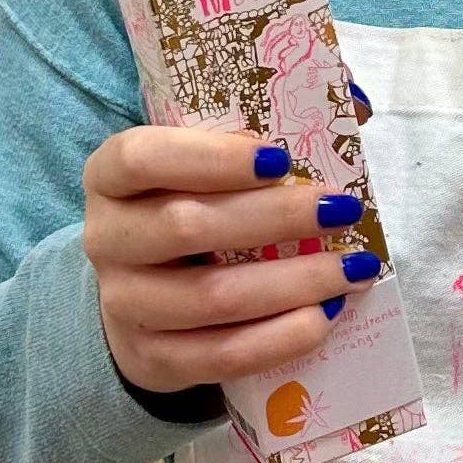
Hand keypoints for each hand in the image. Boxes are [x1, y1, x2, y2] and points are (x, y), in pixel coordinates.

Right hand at [82, 126, 379, 394]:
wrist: (145, 290)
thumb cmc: (194, 201)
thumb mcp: (208, 157)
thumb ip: (267, 121)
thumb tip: (356, 103)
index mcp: (111, 174)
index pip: (142, 157)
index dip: (211, 158)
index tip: (281, 159)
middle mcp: (106, 237)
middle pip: (186, 227)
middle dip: (276, 218)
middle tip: (342, 209)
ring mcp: (122, 304)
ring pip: (211, 296)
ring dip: (293, 283)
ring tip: (354, 268)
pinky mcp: (151, 358)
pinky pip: (221, 355)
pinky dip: (279, 338)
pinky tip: (325, 316)